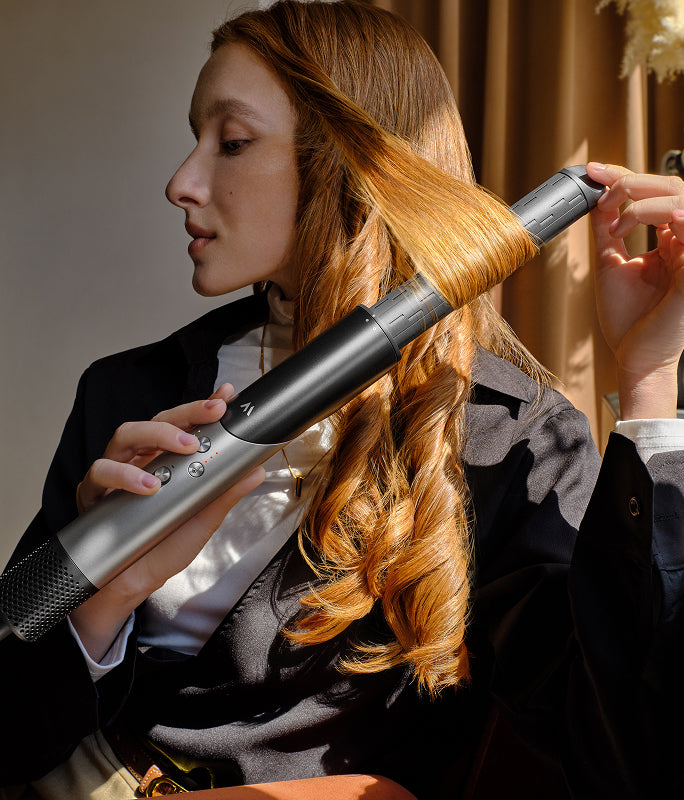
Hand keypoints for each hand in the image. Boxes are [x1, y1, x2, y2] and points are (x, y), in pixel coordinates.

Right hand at [70, 384, 264, 660]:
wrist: (132, 585)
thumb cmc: (165, 548)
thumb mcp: (203, 520)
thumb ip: (225, 493)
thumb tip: (256, 470)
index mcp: (167, 461)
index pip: (184, 425)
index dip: (203, 408)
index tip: (227, 395)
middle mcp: (141, 459)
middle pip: (158, 419)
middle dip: (187, 412)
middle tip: (214, 413)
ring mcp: (115, 471)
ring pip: (127, 433)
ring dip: (157, 435)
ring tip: (185, 448)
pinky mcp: (93, 491)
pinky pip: (102, 471)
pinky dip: (125, 475)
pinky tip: (148, 485)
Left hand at [586, 162, 683, 418]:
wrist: (634, 356)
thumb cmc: (627, 319)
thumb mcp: (610, 264)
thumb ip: (607, 232)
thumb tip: (596, 199)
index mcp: (670, 240)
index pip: (654, 195)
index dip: (624, 178)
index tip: (592, 171)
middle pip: (673, 188)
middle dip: (633, 180)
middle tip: (600, 181)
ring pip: (682, 202)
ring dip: (645, 201)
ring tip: (618, 220)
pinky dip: (678, 218)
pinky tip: (657, 216)